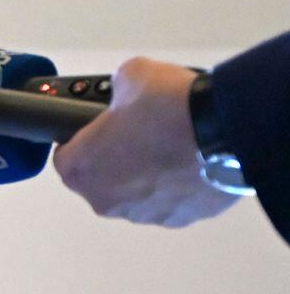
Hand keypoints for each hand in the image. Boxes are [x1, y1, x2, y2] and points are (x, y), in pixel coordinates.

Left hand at [52, 58, 243, 227]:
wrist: (226, 130)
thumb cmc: (168, 106)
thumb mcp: (132, 75)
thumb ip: (118, 88)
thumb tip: (127, 90)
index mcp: (80, 169)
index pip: (66, 156)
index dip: (82, 139)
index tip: (101, 127)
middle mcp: (104, 200)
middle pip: (101, 178)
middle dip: (116, 157)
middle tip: (141, 132)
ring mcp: (142, 215)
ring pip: (137, 193)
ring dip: (147, 174)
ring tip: (172, 145)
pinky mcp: (178, 219)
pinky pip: (170, 200)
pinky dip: (177, 185)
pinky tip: (192, 161)